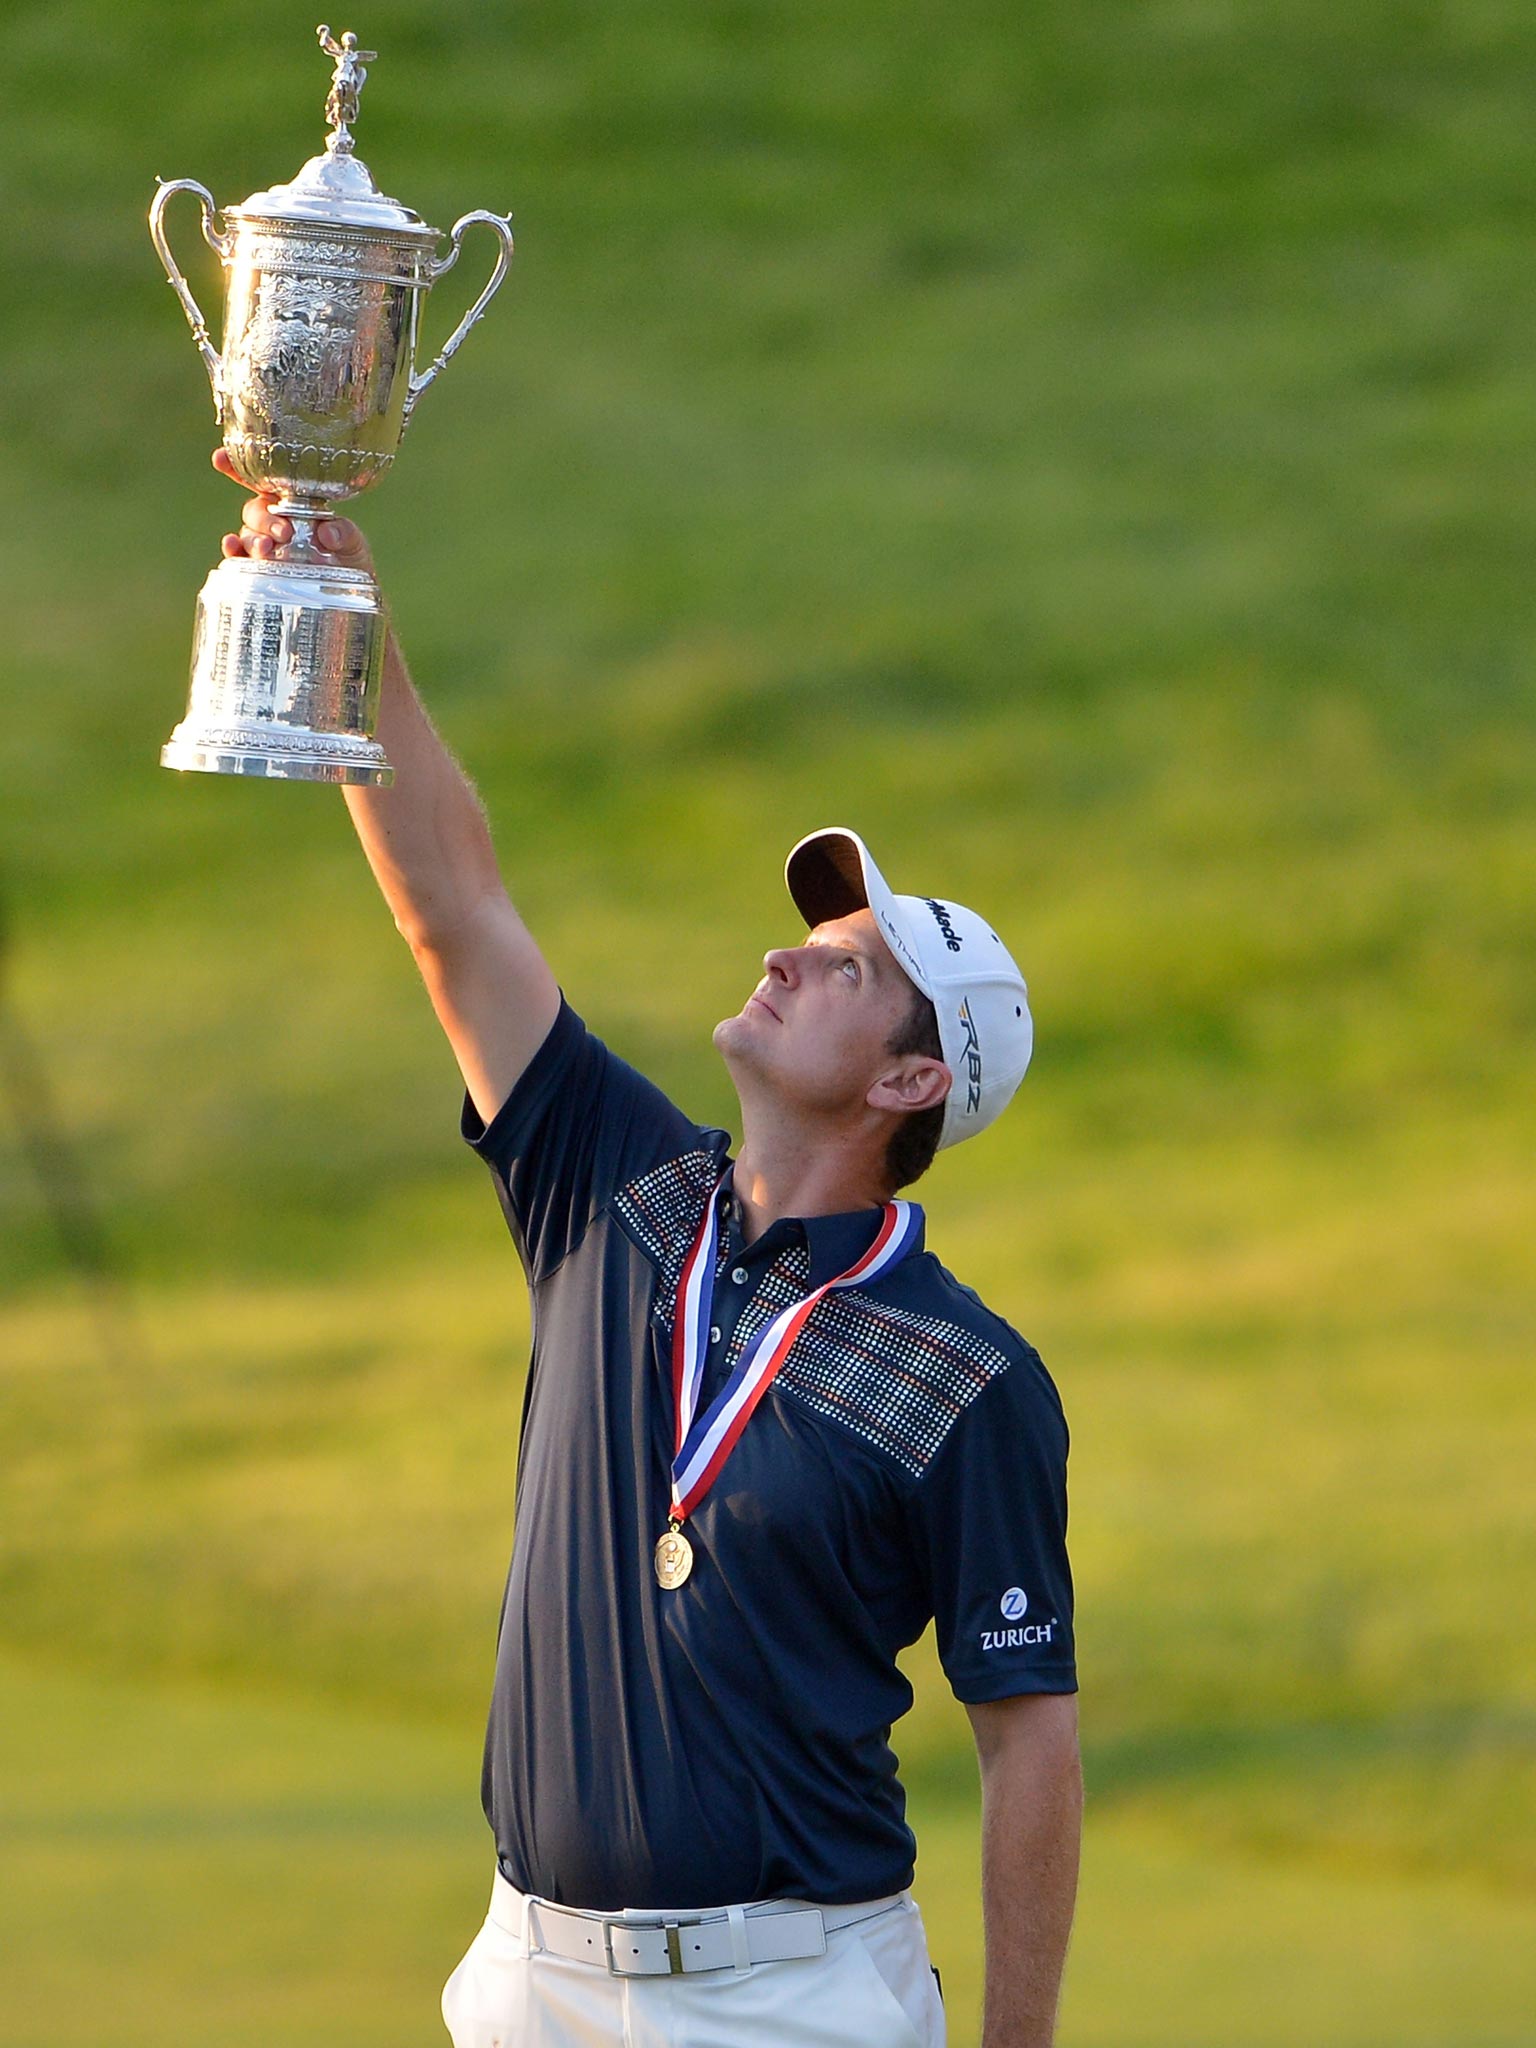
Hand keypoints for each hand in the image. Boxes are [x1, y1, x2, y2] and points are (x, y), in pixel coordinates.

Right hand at [211, 447, 374, 574]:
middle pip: (255, 510)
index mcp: (293, 504)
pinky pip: (238, 558)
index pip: (264, 482)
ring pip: (246, 533)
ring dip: (252, 538)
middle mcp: (274, 522)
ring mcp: (265, 546)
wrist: (351, 596)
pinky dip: (233, 551)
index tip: (220, 458)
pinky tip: (233, 548)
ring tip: (266, 549)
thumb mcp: (355, 542)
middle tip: (284, 533)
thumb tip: (327, 532)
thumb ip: (345, 532)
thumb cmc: (351, 561)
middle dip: (264, 518)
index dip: (239, 468)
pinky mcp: (259, 570)